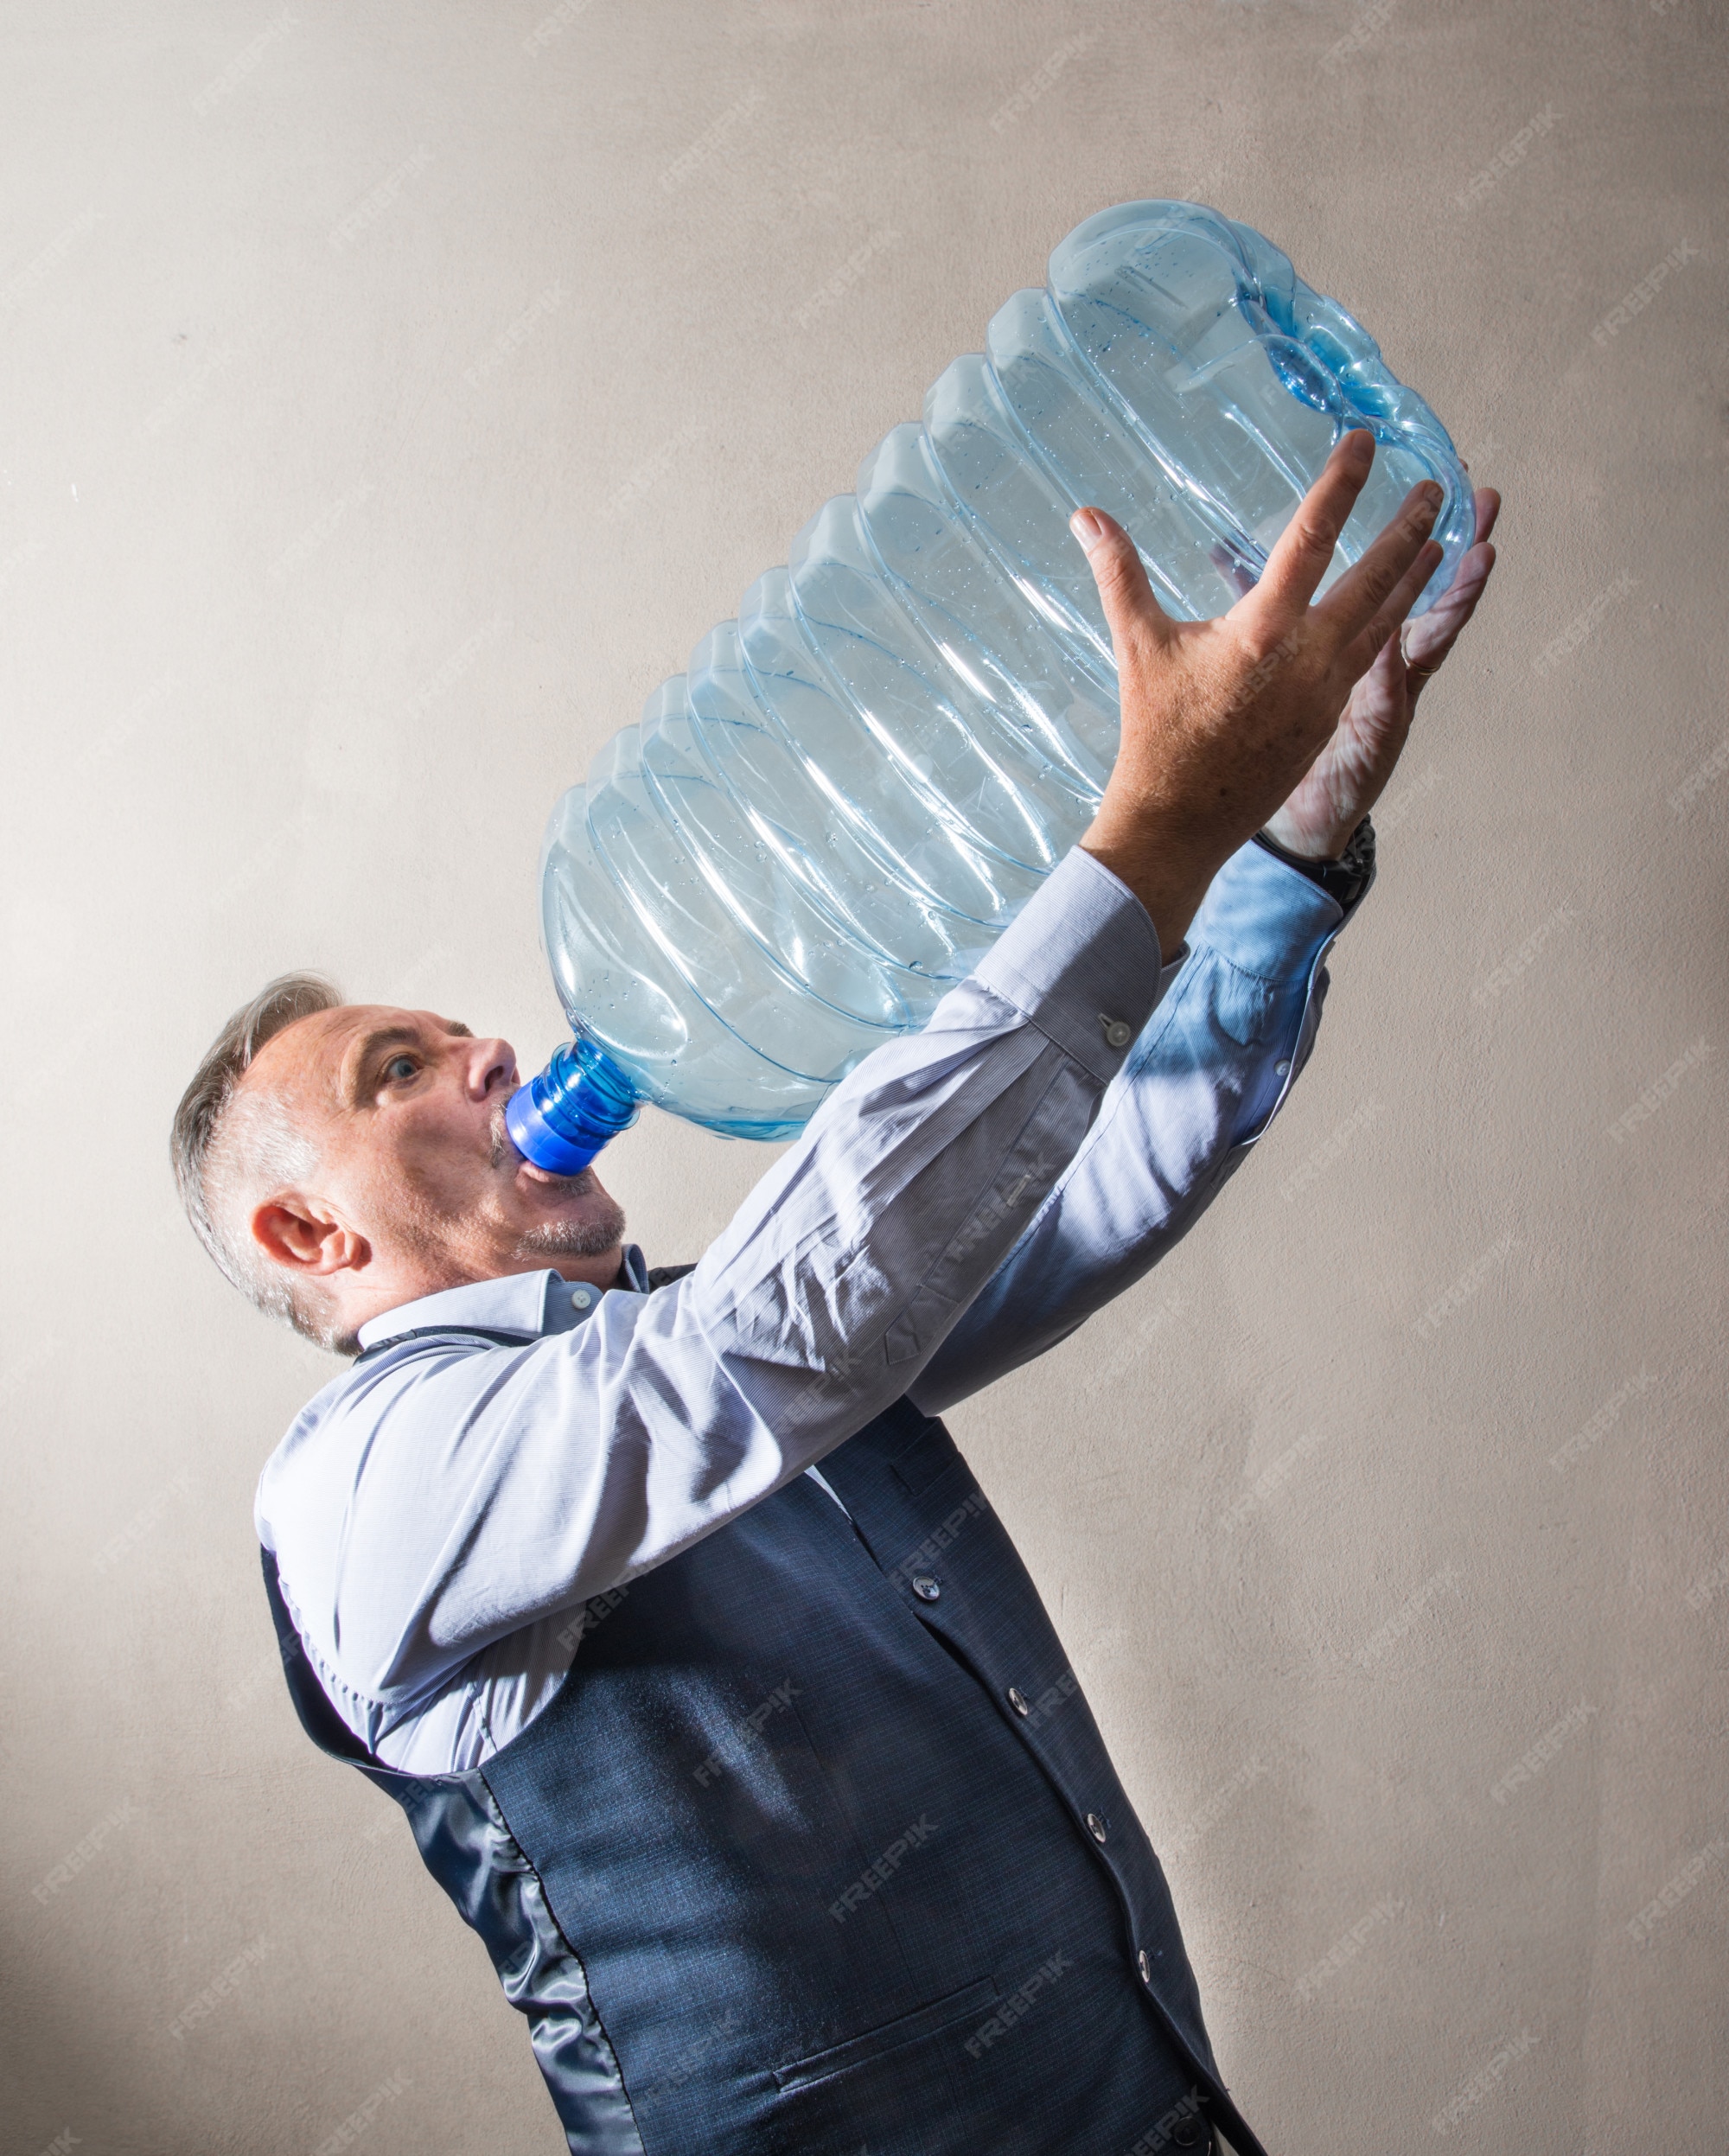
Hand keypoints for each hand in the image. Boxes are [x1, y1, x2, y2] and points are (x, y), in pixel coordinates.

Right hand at [1072, 429, 1443, 957]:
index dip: (1341, 483)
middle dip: (1409, 527)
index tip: (1366, 440)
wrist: (1180, 821)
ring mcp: (1327, 691)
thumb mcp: (1138, 644)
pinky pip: (1373, 658)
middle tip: (1435, 487)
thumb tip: (1085, 514)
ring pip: (1387, 620)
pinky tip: (1400, 608)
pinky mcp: (1330, 718)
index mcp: (1264, 629)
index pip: (1313, 537)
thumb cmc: (1156, 732)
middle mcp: (1308, 656)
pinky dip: (1395, 624)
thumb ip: (1119, 573)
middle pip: (1377, 577)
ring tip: (1441, 539)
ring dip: (1416, 576)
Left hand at [1261, 486, 1499, 859]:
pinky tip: (1419, 632)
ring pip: (1433, 631)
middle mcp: (1377, 656)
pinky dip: (1412, 659)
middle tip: (1479, 490)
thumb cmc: (1267, 739)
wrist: (1287, 814)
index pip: (1381, 568)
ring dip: (1460, 591)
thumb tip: (1222, 550)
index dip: (1403, 527)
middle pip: (1425, 587)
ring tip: (1484, 548)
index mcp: (1348, 634)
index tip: (1423, 477)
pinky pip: (1403, 687)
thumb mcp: (1262, 656)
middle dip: (1450, 541)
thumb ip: (1251, 602)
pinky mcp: (1383, 728)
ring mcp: (1387, 691)